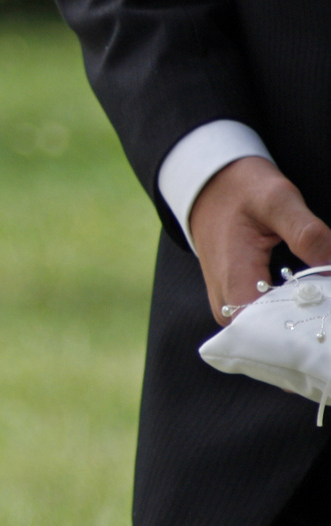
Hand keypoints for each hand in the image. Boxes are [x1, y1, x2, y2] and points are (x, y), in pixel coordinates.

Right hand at [189, 156, 330, 325]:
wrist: (207, 186)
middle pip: (272, 338)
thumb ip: (307, 233)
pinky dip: (291, 315)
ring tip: (324, 306)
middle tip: (330, 310)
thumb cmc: (240, 190)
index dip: (305, 328)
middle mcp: (226, 302)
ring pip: (270, 334)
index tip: (328, 314)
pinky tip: (312, 300)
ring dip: (301, 323)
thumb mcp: (276, 199)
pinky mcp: (234, 302)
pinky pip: (264, 323)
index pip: (269, 330)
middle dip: (308, 327)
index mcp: (234, 279)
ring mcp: (228, 305)